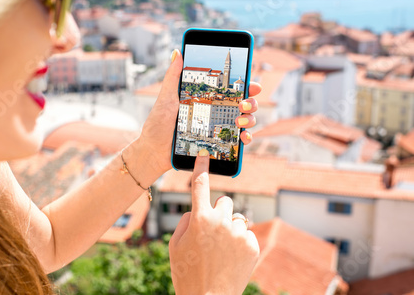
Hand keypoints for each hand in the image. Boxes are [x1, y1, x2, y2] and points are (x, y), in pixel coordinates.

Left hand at [137, 50, 261, 181]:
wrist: (153, 151)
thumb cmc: (157, 125)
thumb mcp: (166, 99)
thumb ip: (172, 76)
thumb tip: (177, 51)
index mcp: (205, 99)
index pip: (231, 90)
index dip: (246, 86)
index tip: (253, 86)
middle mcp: (214, 113)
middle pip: (244, 104)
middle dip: (251, 103)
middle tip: (243, 104)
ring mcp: (217, 129)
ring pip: (245, 121)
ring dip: (250, 120)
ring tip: (239, 122)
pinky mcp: (217, 145)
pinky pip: (238, 142)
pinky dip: (245, 139)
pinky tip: (243, 137)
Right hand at [169, 152, 259, 294]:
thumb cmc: (188, 273)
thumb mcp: (175, 246)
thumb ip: (185, 221)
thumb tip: (196, 210)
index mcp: (199, 219)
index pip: (200, 185)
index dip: (202, 167)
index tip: (205, 154)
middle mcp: (221, 221)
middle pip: (225, 201)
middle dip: (219, 211)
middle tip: (212, 232)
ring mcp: (238, 232)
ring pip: (236, 217)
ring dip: (230, 227)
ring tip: (221, 250)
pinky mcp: (252, 244)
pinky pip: (246, 233)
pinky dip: (240, 241)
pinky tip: (231, 257)